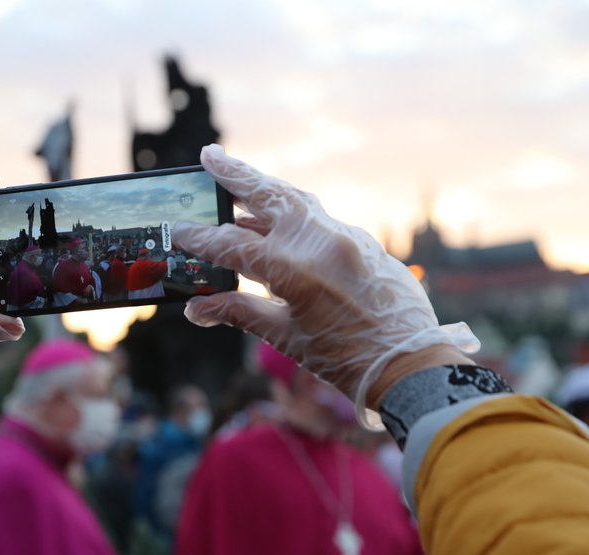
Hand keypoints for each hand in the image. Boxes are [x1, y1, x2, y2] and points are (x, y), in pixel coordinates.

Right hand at [172, 145, 478, 421]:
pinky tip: (275, 222)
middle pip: (269, 196)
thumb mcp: (286, 337)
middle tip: (209, 155)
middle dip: (235, 175)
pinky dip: (292, 215)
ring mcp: (347, 237)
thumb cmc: (346, 359)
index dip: (201, 240)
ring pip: (297, 200)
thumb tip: (197, 307)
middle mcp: (321, 241)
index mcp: (295, 268)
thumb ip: (240, 312)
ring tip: (236, 179)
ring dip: (264, 189)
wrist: (411, 365)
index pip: (234, 245)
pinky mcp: (364, 242)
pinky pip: (319, 218)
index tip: (178, 232)